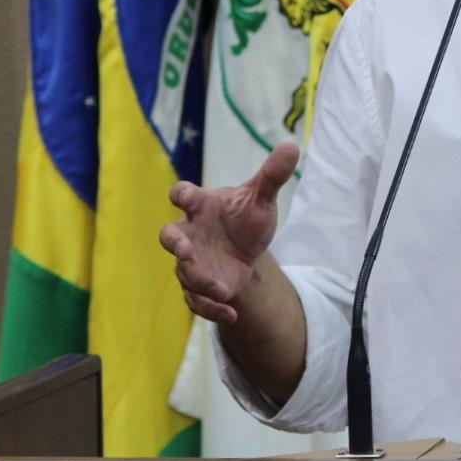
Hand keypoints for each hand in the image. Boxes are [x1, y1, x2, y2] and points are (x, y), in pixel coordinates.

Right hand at [159, 143, 297, 323]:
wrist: (249, 247)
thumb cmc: (246, 216)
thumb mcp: (262, 198)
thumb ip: (272, 175)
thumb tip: (292, 146)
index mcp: (201, 206)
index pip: (183, 194)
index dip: (181, 195)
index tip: (184, 198)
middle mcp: (190, 233)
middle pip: (169, 236)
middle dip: (175, 244)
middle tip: (186, 252)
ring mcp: (191, 261)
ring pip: (184, 273)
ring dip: (201, 282)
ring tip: (224, 290)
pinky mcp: (199, 285)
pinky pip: (196, 300)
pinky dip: (211, 308)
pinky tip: (231, 314)